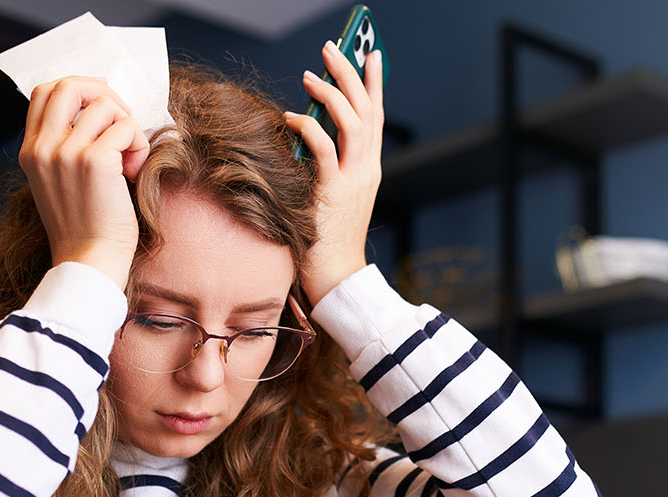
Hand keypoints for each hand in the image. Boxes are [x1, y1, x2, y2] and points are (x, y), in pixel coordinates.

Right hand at [19, 77, 150, 289]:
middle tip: (122, 121)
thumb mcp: (60, 181)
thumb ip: (64, 146)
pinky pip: (126, 127)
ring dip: (128, 127)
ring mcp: (66, 152)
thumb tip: (99, 109)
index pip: (44, 92)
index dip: (78, 91)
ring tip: (128, 159)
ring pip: (106, 105)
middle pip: (70, 84)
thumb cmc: (85, 226)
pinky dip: (138, 145)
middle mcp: (43, 147)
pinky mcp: (94, 160)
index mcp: (31, 151)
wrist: (89, 261)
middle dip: (104, 94)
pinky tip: (132, 171)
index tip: (101, 112)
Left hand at [284, 42, 384, 304]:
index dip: (374, 83)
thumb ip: (328, 164)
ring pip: (350, 121)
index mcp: (370, 169)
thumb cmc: (327, 239)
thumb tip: (307, 131)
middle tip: (333, 47)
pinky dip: (308, 127)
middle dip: (351, 73)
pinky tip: (291, 117)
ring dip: (331, 92)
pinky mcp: (334, 192)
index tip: (371, 53)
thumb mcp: (333, 194)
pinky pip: (323, 148)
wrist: (337, 277)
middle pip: (365, 109)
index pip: (376, 116)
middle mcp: (367, 169)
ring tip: (310, 74)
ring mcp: (353, 180)